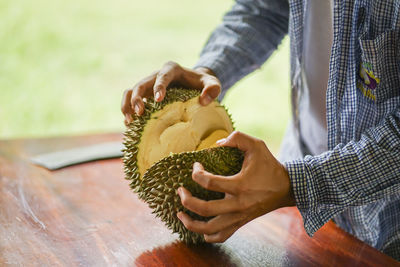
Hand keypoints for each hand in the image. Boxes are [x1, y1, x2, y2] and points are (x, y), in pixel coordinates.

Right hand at [121, 61, 220, 124]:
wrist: (194, 83)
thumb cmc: (203, 84)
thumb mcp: (212, 83)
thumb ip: (213, 89)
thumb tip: (203, 101)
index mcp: (172, 69)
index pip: (163, 76)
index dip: (158, 87)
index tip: (158, 100)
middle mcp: (156, 75)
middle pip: (141, 84)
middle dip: (137, 99)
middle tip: (139, 114)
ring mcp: (148, 85)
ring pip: (130, 91)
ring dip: (127, 105)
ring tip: (129, 122)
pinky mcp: (144, 95)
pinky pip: (130, 100)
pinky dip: (127, 111)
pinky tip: (130, 125)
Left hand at [177, 131, 294, 242]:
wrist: (287, 188)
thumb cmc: (270, 166)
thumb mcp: (257, 145)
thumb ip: (237, 138)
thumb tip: (217, 143)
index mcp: (240, 185)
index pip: (209, 182)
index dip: (196, 174)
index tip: (196, 166)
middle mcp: (238, 205)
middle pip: (204, 209)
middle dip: (186, 200)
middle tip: (179, 190)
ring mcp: (239, 217)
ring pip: (210, 230)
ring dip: (191, 223)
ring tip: (179, 214)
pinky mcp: (241, 223)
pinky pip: (221, 236)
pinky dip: (207, 236)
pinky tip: (199, 230)